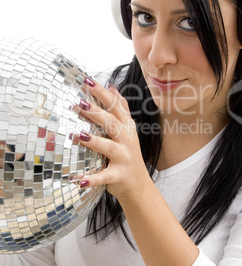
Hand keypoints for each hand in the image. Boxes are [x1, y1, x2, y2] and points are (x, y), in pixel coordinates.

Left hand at [75, 78, 149, 200]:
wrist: (139, 184)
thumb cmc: (128, 154)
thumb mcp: (128, 129)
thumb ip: (120, 108)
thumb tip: (112, 87)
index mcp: (126, 127)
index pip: (114, 105)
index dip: (101, 93)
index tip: (86, 81)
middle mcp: (127, 140)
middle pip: (112, 123)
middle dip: (96, 113)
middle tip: (79, 103)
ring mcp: (124, 157)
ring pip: (109, 147)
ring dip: (94, 142)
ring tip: (79, 136)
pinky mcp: (118, 175)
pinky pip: (105, 176)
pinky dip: (93, 179)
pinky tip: (80, 180)